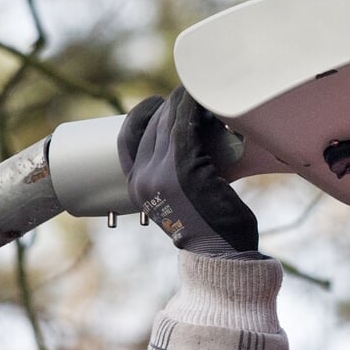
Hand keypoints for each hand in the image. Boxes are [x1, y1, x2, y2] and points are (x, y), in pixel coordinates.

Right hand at [118, 87, 258, 255]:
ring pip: (169, 122)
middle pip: (152, 126)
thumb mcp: (181, 204)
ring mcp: (161, 173)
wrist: (221, 257)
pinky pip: (187, 126)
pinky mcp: (185, 168)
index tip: (158, 103)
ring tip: (202, 92)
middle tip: (192, 95)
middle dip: (171, 106)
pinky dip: (195, 107)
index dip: (140, 116)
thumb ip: (177, 181)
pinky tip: (205, 99)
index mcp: (136, 188)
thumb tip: (196, 154)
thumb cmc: (210, 232)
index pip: (128, 140)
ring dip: (185, 101)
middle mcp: (142, 179)